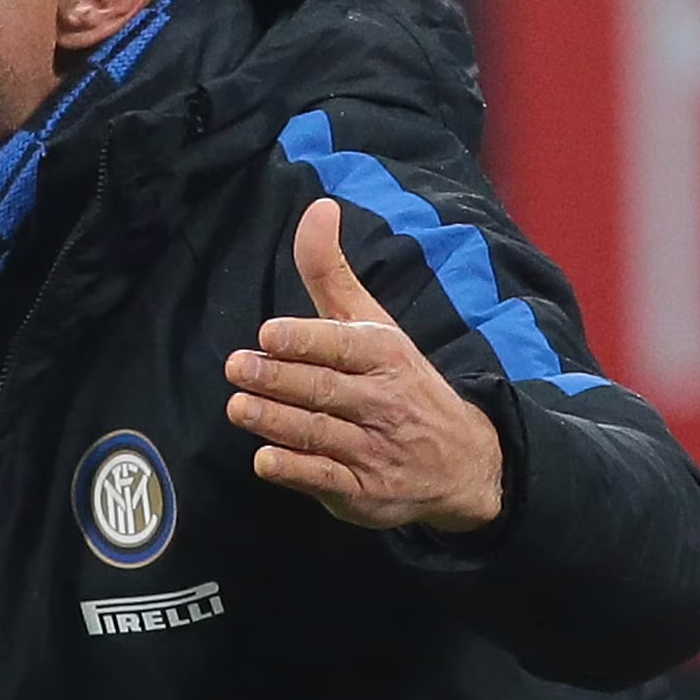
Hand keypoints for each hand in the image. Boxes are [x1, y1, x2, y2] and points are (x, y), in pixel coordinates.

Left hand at [225, 199, 503, 533]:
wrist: (462, 461)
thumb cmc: (399, 381)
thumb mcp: (373, 324)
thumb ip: (332, 273)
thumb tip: (317, 208)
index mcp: (385, 356)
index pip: (344, 346)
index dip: (306, 340)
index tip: (269, 334)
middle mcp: (382, 402)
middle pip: (325, 389)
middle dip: (279, 380)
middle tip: (237, 367)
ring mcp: (373, 449)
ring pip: (319, 433)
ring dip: (276, 422)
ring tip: (238, 407)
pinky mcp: (362, 491)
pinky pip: (326, 479)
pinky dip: (295, 471)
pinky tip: (264, 460)